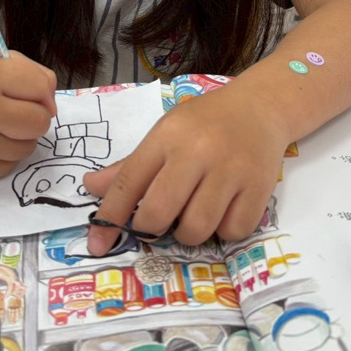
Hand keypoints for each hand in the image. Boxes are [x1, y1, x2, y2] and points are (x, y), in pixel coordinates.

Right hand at [0, 53, 56, 180]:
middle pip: (39, 122)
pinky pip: (9, 166)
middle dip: (35, 117)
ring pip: (27, 148)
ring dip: (20, 138)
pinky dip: (4, 155)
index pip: (40, 88)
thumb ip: (32, 76)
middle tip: (18, 113)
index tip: (32, 94)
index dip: (43, 92)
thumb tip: (52, 106)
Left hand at [83, 82, 289, 254]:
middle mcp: (197, 152)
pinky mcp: (260, 186)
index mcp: (166, 137)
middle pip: (159, 212)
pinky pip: (232, 232)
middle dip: (152, 227)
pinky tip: (224, 209)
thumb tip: (91, 187)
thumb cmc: (205, 123)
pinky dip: (224, 230)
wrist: (259, 106)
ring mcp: (230, 170)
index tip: (97, 244)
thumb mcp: (165, 133)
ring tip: (194, 212)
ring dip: (189, 232)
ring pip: (196, 229)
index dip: (109, 217)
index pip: (128, 182)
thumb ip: (130, 166)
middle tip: (160, 220)